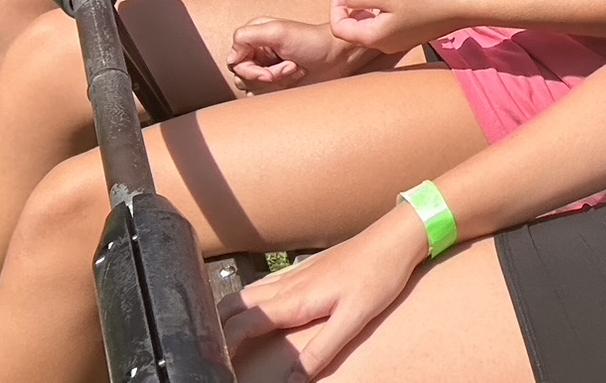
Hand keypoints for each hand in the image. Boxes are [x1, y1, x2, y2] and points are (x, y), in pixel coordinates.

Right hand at [220, 208, 429, 377]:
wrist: (396, 237)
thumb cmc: (379, 276)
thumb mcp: (353, 319)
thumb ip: (320, 351)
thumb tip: (291, 381)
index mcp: (295, 299)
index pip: (244, 323)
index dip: (225, 346)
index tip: (216, 365)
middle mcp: (288, 283)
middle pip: (236, 304)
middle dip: (217, 326)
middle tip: (209, 350)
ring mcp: (296, 272)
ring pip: (248, 291)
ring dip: (230, 311)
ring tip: (222, 333)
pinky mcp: (307, 268)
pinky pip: (265, 284)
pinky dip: (249, 299)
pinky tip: (256, 306)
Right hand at [227, 16, 364, 91]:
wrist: (337, 56)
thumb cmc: (312, 41)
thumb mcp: (278, 32)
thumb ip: (247, 36)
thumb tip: (231, 57)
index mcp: (255, 36)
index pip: (234, 60)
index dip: (250, 69)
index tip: (271, 68)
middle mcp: (257, 52)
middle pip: (242, 77)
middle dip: (268, 76)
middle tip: (291, 66)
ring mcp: (266, 68)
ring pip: (253, 88)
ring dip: (277, 81)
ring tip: (296, 69)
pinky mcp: (276, 83)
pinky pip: (264, 95)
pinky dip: (281, 88)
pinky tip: (297, 77)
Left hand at [328, 0, 472, 54]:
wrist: (462, 7)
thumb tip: (344, 0)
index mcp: (373, 36)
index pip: (339, 27)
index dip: (335, 5)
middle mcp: (384, 43)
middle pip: (359, 21)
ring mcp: (400, 39)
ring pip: (379, 15)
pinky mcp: (413, 32)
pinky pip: (395, 15)